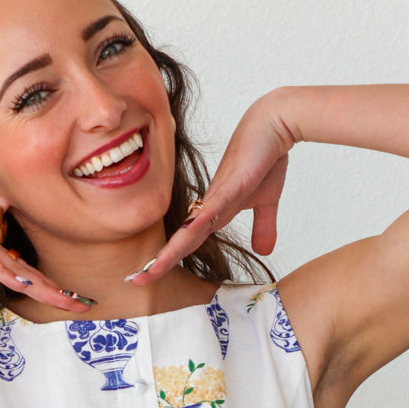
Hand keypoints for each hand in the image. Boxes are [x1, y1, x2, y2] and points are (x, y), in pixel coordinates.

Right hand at [0, 162, 71, 307]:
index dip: (46, 288)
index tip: (67, 299)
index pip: (23, 274)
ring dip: (45, 288)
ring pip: (18, 272)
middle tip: (85, 304)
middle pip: (30, 275)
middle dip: (58, 293)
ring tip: (71, 301)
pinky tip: (29, 283)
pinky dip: (11, 274)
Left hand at [128, 93, 296, 280]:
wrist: (274, 126)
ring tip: (150, 270)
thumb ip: (263, 227)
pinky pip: (213, 206)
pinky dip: (199, 222)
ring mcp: (219, 195)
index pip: (187, 243)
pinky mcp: (232, 183)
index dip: (168, 260)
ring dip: (171, 251)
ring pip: (190, 229)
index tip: (148, 276)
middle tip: (135, 281)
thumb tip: (264, 251)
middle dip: (158, 263)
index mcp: (215, 212)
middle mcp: (210, 206)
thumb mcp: (266, 202)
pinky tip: (186, 235)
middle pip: (180, 241)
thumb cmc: (265, 159)